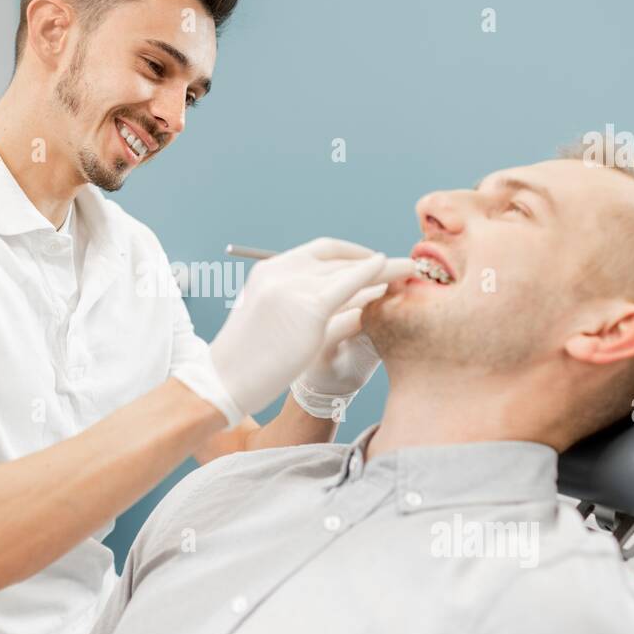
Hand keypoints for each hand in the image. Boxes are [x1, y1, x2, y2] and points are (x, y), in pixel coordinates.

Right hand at [174, 238, 413, 425]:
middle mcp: (280, 271)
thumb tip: (345, 302)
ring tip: (410, 270)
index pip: (319, 252)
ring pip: (348, 270)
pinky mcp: (308, 308)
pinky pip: (351, 285)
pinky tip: (394, 274)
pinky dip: (375, 275)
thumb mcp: (272, 320)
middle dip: (372, 261)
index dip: (352, 254)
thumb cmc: (248, 360)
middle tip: (402, 265)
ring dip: (383, 268)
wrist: (223, 381)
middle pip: (337, 258)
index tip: (374, 263)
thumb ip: (302, 305)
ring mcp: (293, 287)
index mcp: (268, 271)